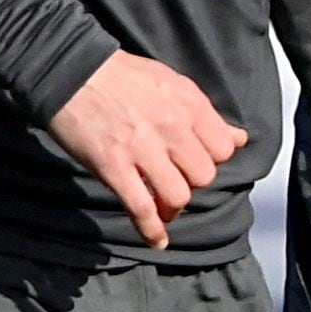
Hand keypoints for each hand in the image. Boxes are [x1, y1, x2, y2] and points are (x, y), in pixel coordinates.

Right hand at [47, 52, 247, 249]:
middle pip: (204, 176)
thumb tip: (240, 138)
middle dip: (192, 183)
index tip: (196, 161)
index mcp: (188, 104)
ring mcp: (142, 149)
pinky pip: (141, 208)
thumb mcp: (172, 83)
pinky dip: (151, 230)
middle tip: (176, 181)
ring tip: (164, 207)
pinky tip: (156, 241)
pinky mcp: (113, 166)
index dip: (213, 160)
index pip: (223, 149)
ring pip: (178, 195)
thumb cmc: (121, 77)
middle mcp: (171, 127)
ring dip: (173, 208)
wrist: (70, 71)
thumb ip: (206, 114)